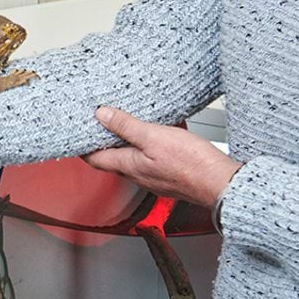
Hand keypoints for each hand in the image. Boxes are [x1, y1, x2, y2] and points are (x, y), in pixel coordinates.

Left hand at [83, 106, 239, 207]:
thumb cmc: (191, 164)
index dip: (83, 146)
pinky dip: (152, 144)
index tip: (77, 133)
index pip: (95, 158)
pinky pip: (153, 157)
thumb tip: (102, 115)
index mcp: (129, 166)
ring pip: (134, 157)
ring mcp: (154, 177)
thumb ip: (126, 126)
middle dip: (105, 141)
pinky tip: (161, 132)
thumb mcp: (153, 136)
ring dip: (130, 141)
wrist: (221, 182)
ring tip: (129, 123)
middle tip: (100, 124)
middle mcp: (138, 175)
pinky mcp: (170, 175)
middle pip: (113, 158)